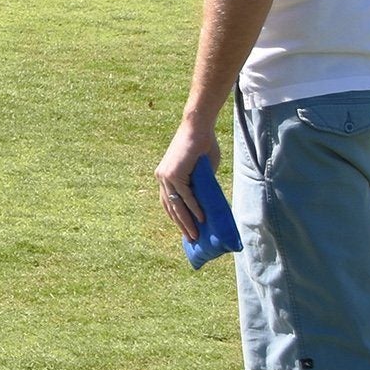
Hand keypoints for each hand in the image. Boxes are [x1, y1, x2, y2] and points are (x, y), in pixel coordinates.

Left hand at [155, 112, 220, 240]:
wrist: (198, 128)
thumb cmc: (202, 147)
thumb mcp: (201, 172)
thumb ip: (200, 186)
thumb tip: (207, 204)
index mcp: (164, 177)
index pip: (168, 202)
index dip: (176, 217)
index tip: (184, 230)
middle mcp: (162, 178)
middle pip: (171, 207)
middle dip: (181, 225)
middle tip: (191, 240)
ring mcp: (166, 176)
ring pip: (177, 204)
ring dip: (187, 222)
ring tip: (195, 236)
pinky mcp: (175, 174)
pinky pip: (186, 196)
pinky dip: (194, 208)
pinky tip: (202, 220)